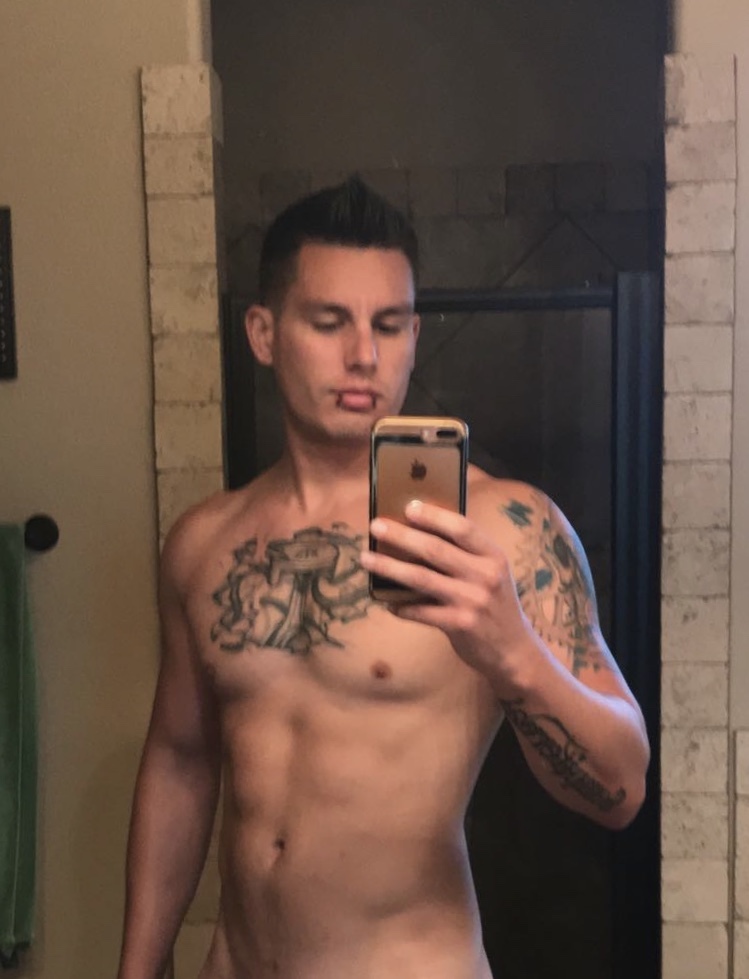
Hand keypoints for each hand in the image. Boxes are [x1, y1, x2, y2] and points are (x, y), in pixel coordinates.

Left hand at [359, 500, 537, 691]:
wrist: (514, 650)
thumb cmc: (495, 604)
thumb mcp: (492, 573)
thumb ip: (466, 555)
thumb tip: (418, 532)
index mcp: (494, 556)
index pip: (462, 528)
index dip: (434, 516)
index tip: (408, 506)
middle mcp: (485, 575)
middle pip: (436, 549)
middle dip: (401, 536)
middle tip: (375, 526)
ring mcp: (473, 601)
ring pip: (422, 578)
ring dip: (389, 567)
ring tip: (366, 559)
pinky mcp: (460, 624)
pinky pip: (421, 611)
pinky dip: (401, 606)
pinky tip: (386, 602)